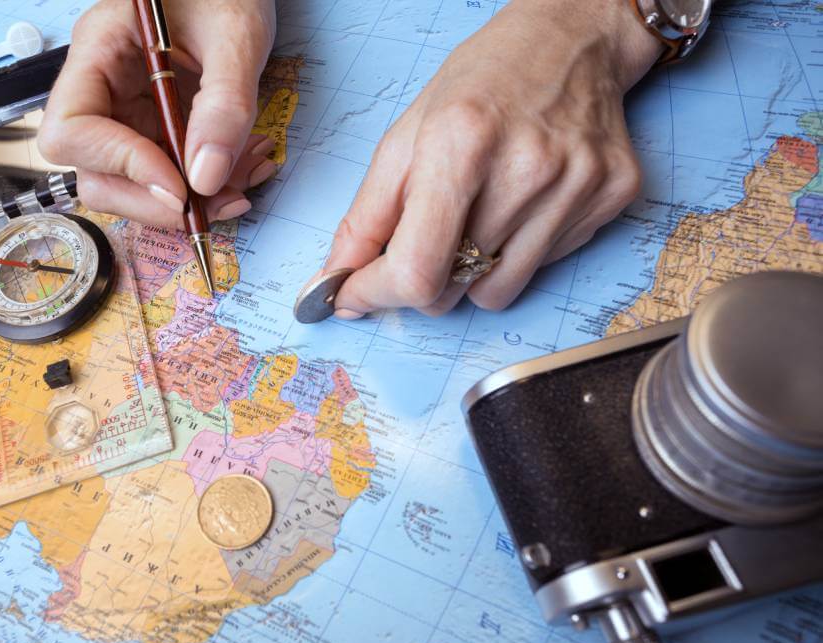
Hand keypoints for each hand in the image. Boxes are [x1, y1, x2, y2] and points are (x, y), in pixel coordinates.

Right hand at [39, 0, 276, 227]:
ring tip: (241, 186)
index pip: (72, 130)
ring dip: (187, 200)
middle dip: (153, 201)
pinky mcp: (155, 126)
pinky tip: (242, 170)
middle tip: (211, 206)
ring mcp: (127, 110)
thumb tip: (205, 177)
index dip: (120, 166)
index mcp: (100, 49)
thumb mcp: (236, 35)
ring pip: (133, 184)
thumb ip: (225, 103)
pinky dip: (206, 184)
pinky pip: (169, 173)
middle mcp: (103, 87)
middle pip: (95, 171)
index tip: (178, 186)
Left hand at [317, 0, 662, 317]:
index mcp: (461, 145)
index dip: (375, 295)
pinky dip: (519, 252)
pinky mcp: (611, 197)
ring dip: (471, 272)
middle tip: (425, 236)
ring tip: (481, 212)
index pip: (416, 269)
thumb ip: (366, 217)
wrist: (574, 40)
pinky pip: (542, 270)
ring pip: (495, 293)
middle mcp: (527, 169)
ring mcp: (577, 186)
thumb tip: (337, 282)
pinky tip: (524, 201)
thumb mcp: (405, 137)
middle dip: (421, 278)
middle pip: (451, 289)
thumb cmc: (482, 83)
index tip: (352, 296)